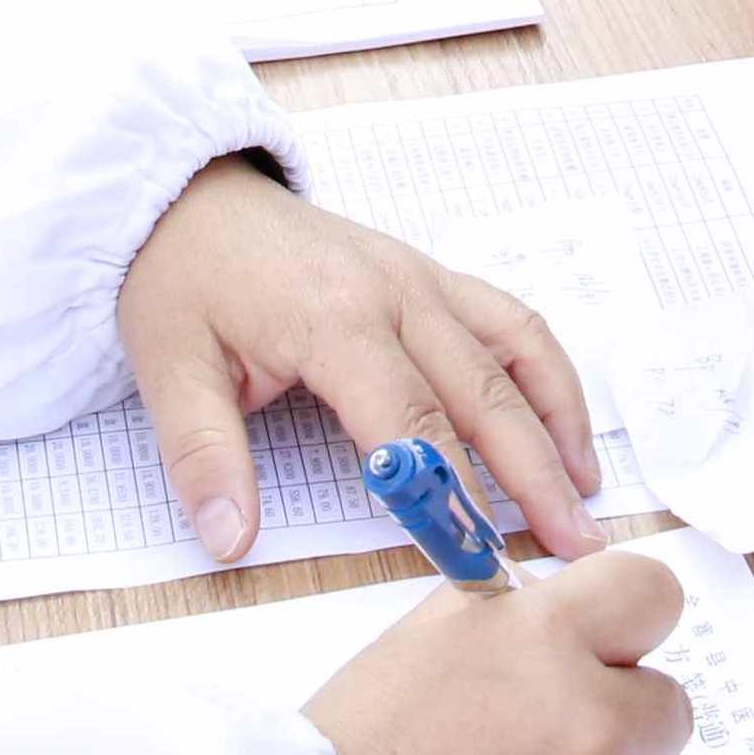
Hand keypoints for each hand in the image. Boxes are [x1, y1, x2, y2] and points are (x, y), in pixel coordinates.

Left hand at [118, 155, 601, 565]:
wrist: (187, 193)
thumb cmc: (181, 279)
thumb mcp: (167, 368)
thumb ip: (203, 457)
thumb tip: (229, 542)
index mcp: (335, 318)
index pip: (410, 424)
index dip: (449, 498)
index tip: (478, 561)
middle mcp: (396, 293)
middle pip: (484, 394)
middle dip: (534, 476)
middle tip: (573, 546)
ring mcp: (422, 277)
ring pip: (516, 352)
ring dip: (559, 423)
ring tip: (585, 493)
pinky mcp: (430, 274)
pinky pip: (510, 320)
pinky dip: (547, 373)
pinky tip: (562, 425)